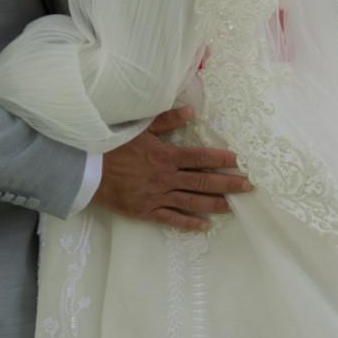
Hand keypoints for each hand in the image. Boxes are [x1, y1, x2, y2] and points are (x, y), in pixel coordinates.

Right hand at [93, 106, 253, 231]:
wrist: (87, 170)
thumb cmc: (113, 145)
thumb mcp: (140, 128)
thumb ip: (167, 121)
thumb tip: (191, 111)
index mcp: (167, 155)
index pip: (201, 158)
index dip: (222, 160)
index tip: (241, 162)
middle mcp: (166, 177)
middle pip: (203, 181)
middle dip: (228, 184)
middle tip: (249, 187)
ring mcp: (158, 196)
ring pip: (192, 201)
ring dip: (215, 204)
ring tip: (235, 206)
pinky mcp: (146, 211)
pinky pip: (172, 219)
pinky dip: (189, 223)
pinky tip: (205, 226)